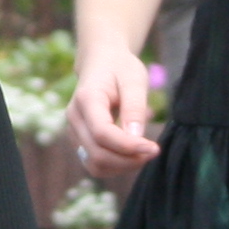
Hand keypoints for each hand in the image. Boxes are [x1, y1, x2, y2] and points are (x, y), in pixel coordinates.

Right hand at [67, 38, 161, 181]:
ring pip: (95, 164)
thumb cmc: (120, 68)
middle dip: (129, 160)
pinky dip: (115, 166)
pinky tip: (132, 155)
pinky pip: (95, 164)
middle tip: (153, 151)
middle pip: (98, 154)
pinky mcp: (79, 140)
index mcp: (86, 99)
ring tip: (143, 154)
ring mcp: (74, 131)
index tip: (154, 147)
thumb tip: (136, 138)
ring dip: (122, 167)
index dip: (129, 146)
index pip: (103, 133)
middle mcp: (74, 118)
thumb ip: (134, 108)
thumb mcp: (134, 80)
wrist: (101, 61)